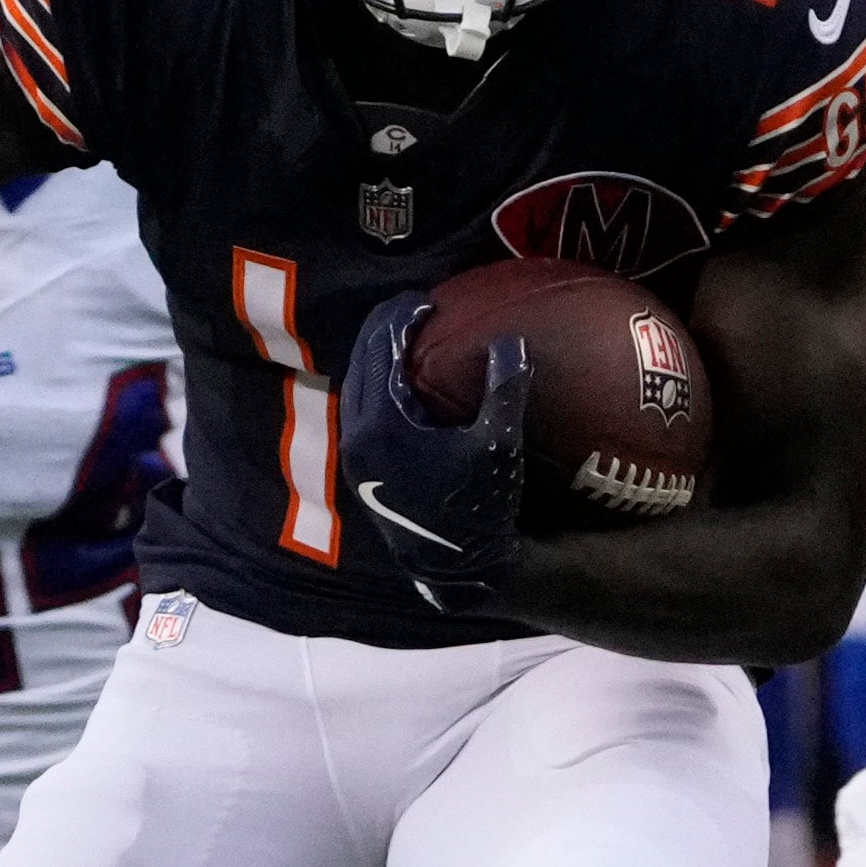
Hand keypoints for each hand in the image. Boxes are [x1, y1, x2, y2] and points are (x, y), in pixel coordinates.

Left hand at [333, 291, 526, 609]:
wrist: (457, 566)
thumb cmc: (478, 506)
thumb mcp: (498, 445)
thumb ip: (504, 389)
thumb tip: (511, 341)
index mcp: (383, 420)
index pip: (382, 346)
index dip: (403, 316)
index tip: (426, 300)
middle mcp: (358, 432)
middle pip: (362, 359)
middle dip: (386, 330)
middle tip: (415, 311)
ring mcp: (354, 452)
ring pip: (357, 384)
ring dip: (379, 357)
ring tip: (408, 341)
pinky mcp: (359, 467)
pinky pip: (360, 407)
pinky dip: (376, 384)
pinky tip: (403, 382)